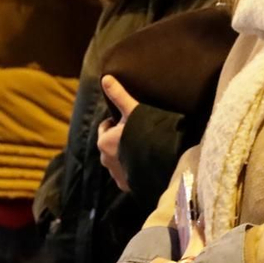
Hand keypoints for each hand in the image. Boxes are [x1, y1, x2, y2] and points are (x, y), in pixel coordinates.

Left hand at [96, 75, 138, 191]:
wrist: (160, 160)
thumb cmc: (144, 132)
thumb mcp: (132, 110)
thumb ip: (118, 95)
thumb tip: (105, 77)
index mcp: (103, 141)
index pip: (104, 128)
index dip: (116, 122)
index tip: (129, 120)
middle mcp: (105, 160)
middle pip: (110, 145)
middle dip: (119, 139)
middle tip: (137, 133)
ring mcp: (116, 174)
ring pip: (117, 160)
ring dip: (125, 154)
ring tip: (142, 148)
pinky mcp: (127, 185)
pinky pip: (126, 174)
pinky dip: (132, 169)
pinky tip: (144, 162)